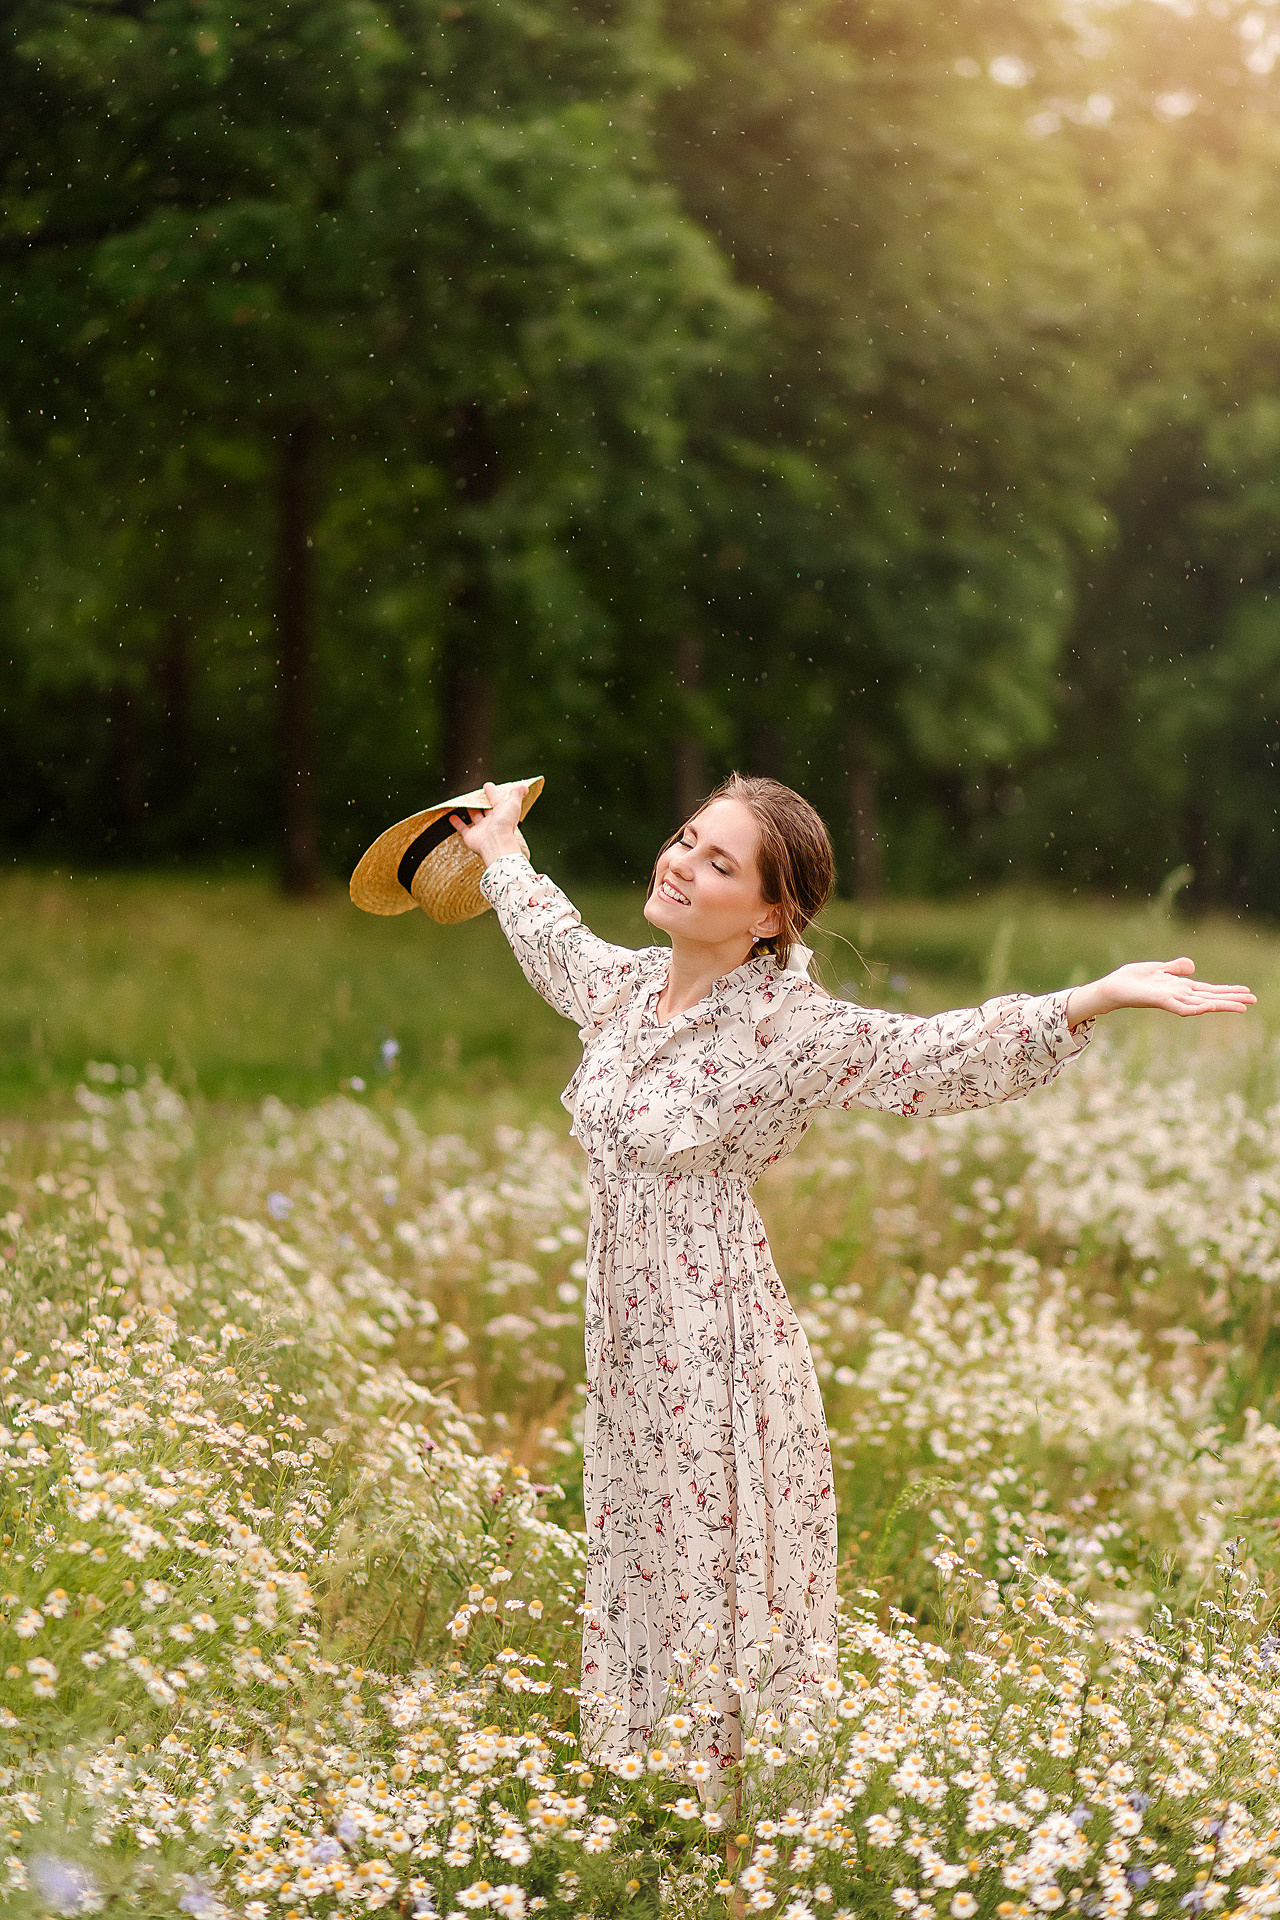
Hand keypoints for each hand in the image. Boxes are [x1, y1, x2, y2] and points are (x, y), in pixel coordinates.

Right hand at [450, 780, 528, 868]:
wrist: (495, 843)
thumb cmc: (505, 824)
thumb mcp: (513, 805)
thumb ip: (516, 794)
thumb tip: (524, 786)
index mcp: (502, 813)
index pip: (497, 800)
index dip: (493, 792)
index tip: (487, 786)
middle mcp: (492, 821)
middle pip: (485, 809)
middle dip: (481, 802)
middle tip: (474, 795)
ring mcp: (481, 829)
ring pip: (474, 817)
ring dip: (469, 810)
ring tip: (465, 803)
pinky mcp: (471, 836)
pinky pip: (463, 828)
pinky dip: (457, 823)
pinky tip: (452, 817)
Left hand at [1064, 957, 1255, 1028]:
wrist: (1112, 988)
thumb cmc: (1132, 980)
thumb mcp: (1158, 969)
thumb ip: (1175, 967)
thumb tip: (1193, 965)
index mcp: (1180, 987)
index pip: (1209, 990)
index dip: (1227, 991)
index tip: (1246, 991)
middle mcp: (1179, 995)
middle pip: (1211, 997)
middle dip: (1232, 999)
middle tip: (1254, 1001)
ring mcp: (1172, 999)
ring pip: (1202, 1003)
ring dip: (1222, 1004)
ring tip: (1242, 1006)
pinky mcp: (1161, 1001)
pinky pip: (1182, 1007)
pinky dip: (1197, 1007)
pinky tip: (1210, 1005)